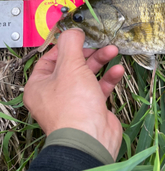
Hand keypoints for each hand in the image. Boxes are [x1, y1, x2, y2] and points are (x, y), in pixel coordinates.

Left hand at [23, 29, 124, 159]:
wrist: (90, 140)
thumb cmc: (73, 106)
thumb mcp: (70, 66)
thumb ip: (71, 44)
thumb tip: (73, 30)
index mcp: (40, 86)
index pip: (49, 59)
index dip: (65, 46)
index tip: (79, 36)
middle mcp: (54, 95)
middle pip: (71, 65)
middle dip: (88, 52)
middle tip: (100, 42)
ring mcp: (73, 102)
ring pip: (87, 75)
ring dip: (101, 62)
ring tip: (113, 51)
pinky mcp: (91, 109)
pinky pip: (99, 88)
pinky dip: (109, 78)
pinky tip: (118, 70)